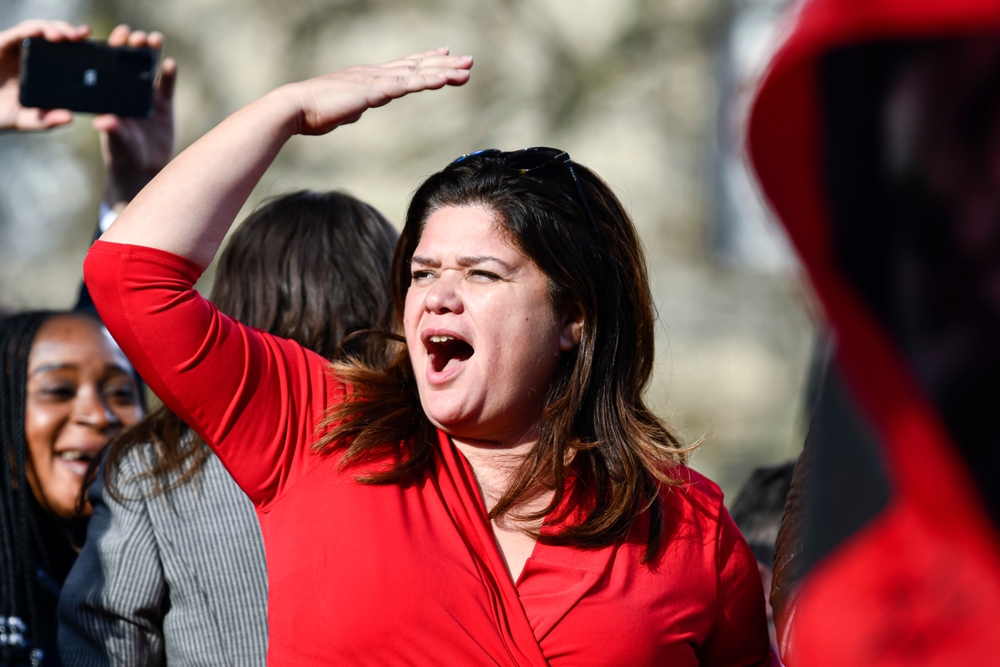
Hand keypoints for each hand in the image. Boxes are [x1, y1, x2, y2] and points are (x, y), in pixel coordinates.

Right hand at [0, 19, 89, 130]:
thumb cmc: (3, 114)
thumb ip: (48, 120)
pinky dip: (32, 30)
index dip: (80, 47)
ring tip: (65, 36)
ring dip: (53, 28)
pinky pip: (19, 33)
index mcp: (44, 71)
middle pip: (54, 36)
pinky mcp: (2, 44)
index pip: (65, 53)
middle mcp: (32, 56)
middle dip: (69, 32)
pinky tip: (41, 32)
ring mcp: (16, 49)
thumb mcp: (30, 120)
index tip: (97, 45)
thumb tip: (70, 117)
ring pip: (39, 29)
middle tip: (82, 36)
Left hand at [93, 25, 175, 207]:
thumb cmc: (122, 156)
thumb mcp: (116, 143)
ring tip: (155, 39)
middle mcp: (128, 93)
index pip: (111, 69)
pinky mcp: (164, 107)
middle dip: (133, 48)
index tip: (117, 39)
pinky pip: (167, 86)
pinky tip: (170, 64)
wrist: (144, 172)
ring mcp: (147, 98)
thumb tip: (104, 121)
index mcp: (112, 97)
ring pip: (150, 71)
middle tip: (137, 36)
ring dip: (152, 54)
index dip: (113, 51)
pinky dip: (169, 75)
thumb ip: (113, 131)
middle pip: (131, 65)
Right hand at [283, 48, 472, 135]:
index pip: (404, 66)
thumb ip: (354, 108)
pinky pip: (406, 85)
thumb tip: (358, 110)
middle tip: (468, 61)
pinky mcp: (373, 91)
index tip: (445, 54)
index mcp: (370, 77)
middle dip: (445, 63)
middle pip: (417, 66)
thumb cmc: (314, 112)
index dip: (426, 60)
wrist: (295, 108)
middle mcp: (376, 73)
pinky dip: (427, 81)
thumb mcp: (342, 111)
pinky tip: (444, 79)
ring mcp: (375, 80)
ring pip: (417, 73)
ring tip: (466, 70)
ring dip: (444, 71)